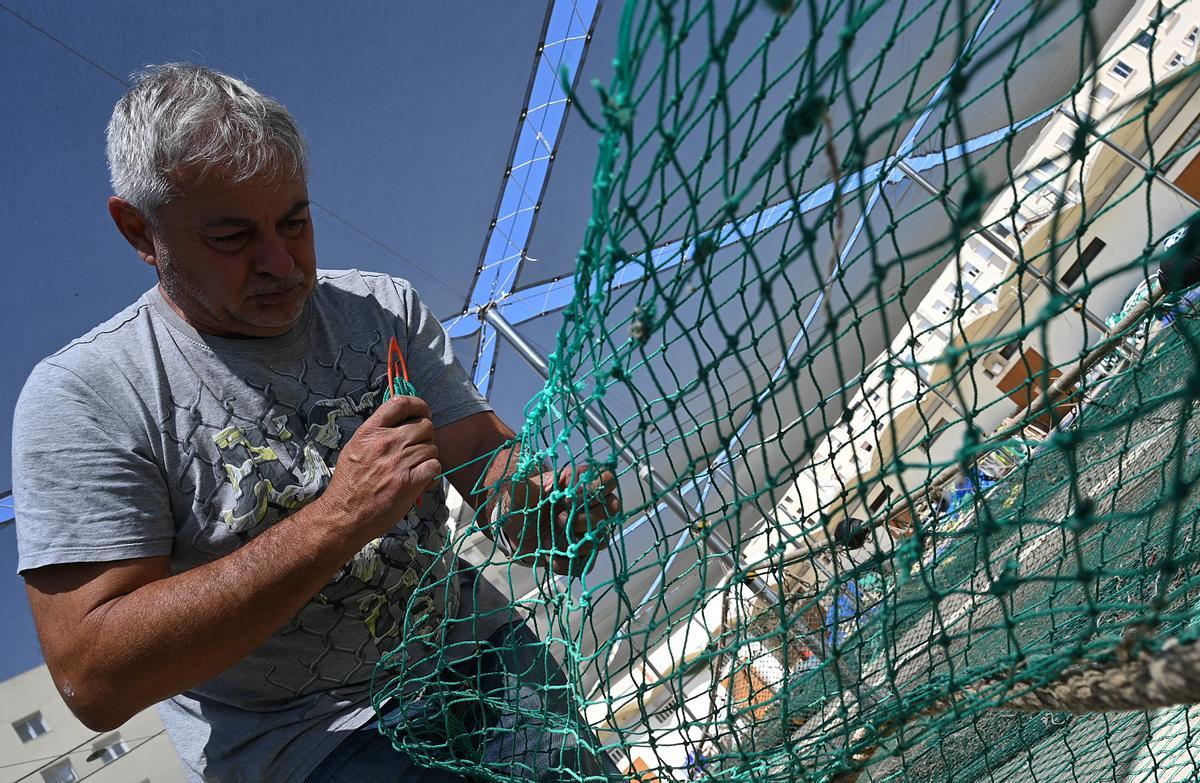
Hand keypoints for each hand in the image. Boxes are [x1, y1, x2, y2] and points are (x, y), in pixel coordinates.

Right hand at [320, 395, 441, 542]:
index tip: (423, 412)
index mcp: (370, 432)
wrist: (344, 515)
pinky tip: (422, 481)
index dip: (418, 405)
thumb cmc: (349, 485)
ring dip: (429, 458)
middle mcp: (385, 443)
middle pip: (425, 425)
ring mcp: (398, 462)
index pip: (400, 403)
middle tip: (419, 449)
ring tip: (416, 469)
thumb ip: (377, 434)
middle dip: (427, 437)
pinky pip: (435, 467)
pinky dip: (433, 474)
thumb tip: (400, 423)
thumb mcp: (355, 449)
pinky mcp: (409, 482)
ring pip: (432, 448)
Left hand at [498, 464, 619, 575]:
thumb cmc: (519, 504)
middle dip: (586, 519)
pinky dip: (566, 563)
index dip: (593, 490)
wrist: (513, 530)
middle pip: (611, 510)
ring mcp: (588, 531)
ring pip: (602, 540)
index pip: (607, 479)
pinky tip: (549, 557)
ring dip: (575, 544)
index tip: (567, 499)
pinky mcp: (581, 553)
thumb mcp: (518, 492)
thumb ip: (525, 486)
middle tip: (559, 520)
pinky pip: (585, 563)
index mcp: (578, 483)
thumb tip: (528, 480)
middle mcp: (589, 506)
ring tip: (549, 541)